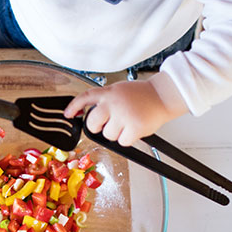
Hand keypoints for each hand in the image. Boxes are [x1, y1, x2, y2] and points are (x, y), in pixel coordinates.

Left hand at [64, 79, 181, 145]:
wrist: (163, 96)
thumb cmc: (142, 95)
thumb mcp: (119, 90)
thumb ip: (105, 100)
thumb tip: (90, 114)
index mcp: (109, 92)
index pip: (85, 97)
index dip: (73, 106)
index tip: (68, 114)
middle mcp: (113, 103)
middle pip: (92, 123)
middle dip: (97, 127)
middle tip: (109, 124)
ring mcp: (123, 116)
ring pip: (108, 135)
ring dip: (116, 133)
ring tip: (127, 122)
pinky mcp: (134, 127)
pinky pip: (122, 142)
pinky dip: (127, 139)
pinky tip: (134, 129)